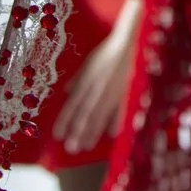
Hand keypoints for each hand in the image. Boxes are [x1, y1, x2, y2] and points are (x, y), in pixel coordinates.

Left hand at [55, 0, 143, 154]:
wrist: (132, 41)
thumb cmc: (110, 50)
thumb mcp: (89, 62)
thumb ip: (78, 78)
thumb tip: (67, 91)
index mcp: (87, 81)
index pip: (72, 104)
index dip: (64, 120)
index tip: (58, 135)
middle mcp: (97, 89)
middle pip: (85, 114)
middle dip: (77, 132)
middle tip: (71, 148)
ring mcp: (113, 92)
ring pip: (100, 116)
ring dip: (92, 132)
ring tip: (86, 146)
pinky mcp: (128, 93)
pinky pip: (121, 110)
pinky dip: (116, 122)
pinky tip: (111, 134)